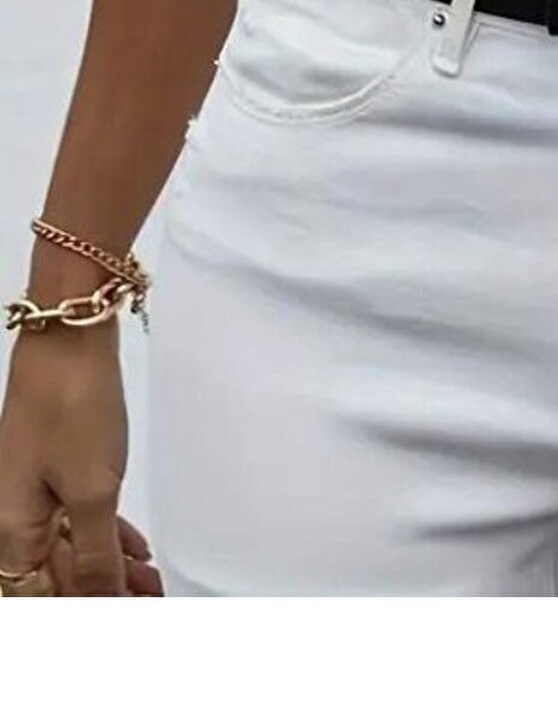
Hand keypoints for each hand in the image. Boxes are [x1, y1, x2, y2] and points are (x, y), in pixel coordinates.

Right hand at [0, 314, 160, 595]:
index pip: (45, 595)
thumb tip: (100, 600)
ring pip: (69, 548)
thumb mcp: (91, 491)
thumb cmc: (70, 402)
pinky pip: (75, 518)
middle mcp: (15, 516)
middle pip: (55, 576)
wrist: (70, 336)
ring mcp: (33, 489)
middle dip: (101, 594)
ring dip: (108, 569)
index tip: (123, 617)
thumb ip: (96, 554)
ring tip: (149, 584)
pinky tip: (131, 550)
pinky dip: (104, 537)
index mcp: (13, 531)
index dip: (85, 611)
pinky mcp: (54, 466)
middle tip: (146, 604)